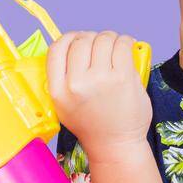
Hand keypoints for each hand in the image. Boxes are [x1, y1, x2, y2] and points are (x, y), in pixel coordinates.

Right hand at [48, 30, 151, 159]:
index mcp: (58, 90)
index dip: (68, 38)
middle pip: (81, 40)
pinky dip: (125, 41)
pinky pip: (122, 44)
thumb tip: (72, 45)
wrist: (115, 145)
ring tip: (115, 47)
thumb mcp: (64, 105)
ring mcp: (100, 79)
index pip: (56, 49)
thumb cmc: (92, 124)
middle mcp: (76, 83)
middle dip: (92, 38)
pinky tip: (126, 47)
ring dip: (110, 38)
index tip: (78, 40)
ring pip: (103, 39)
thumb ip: (63, 78)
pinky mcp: (123, 77)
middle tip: (101, 46)